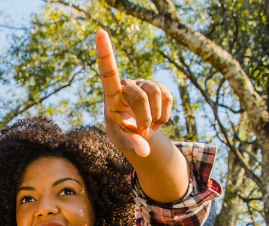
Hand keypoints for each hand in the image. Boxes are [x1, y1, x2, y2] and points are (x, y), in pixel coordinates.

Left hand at [96, 29, 173, 156]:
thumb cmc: (122, 133)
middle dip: (144, 118)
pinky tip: (157, 120)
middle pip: (140, 95)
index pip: (108, 72)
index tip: (100, 32)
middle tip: (141, 132)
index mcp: (112, 94)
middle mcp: (127, 84)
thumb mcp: (122, 141)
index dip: (104, 52)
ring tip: (147, 126)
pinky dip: (164, 116)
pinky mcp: (160, 89)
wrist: (136, 131)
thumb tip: (144, 150)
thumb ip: (131, 145)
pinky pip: (168, 98)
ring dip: (155, 117)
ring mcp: (144, 84)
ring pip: (156, 94)